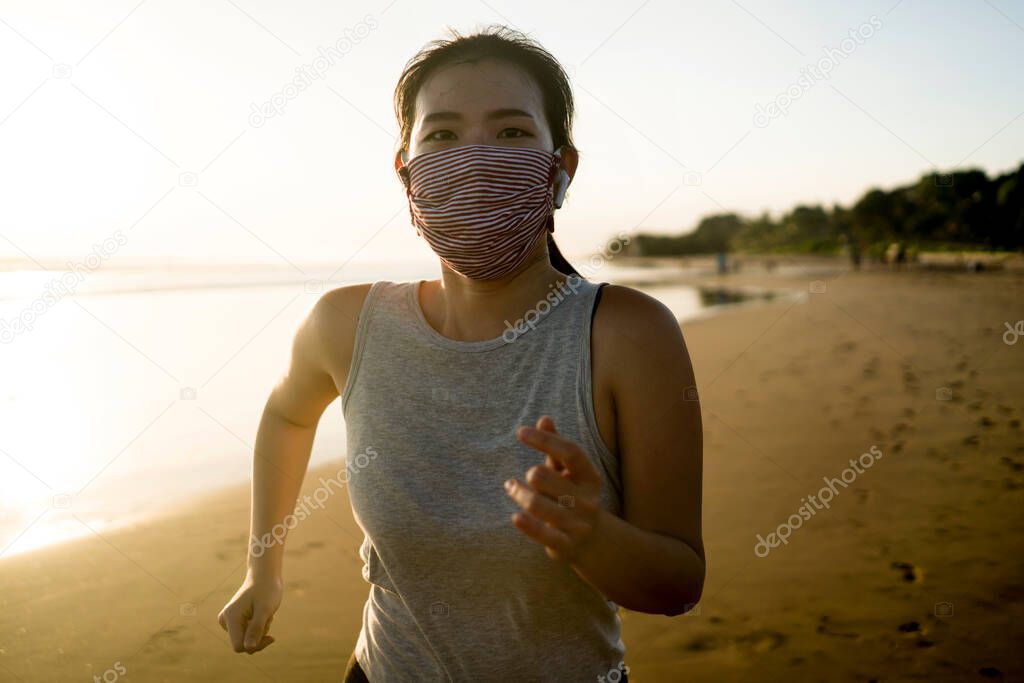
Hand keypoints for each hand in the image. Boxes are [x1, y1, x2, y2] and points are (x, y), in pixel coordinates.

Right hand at [217, 570, 281, 653]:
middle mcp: (225, 620)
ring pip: (246, 639)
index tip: (271, 637)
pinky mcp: (233, 620)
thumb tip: (248, 648)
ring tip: (264, 614)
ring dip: (259, 631)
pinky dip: (257, 627)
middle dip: (259, 636)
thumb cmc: (267, 590)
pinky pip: (246, 633)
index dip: (255, 646)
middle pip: (242, 644)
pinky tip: (260, 614)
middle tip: (268, 620)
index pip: (239, 646)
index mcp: (230, 617)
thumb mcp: (265, 610)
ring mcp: (228, 620)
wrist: (264, 576)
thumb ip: (256, 629)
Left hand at [505, 415, 603, 562]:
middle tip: (521, 477)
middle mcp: (588, 500)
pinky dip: (527, 524)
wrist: (592, 541)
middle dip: (530, 474)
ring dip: (519, 494)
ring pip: (538, 504)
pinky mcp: (566, 545)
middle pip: (546, 477)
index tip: (520, 432)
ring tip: (510, 487)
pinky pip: (543, 533)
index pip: (570, 452)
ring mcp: (578, 524)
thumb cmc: (573, 496)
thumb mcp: (568, 472)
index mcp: (590, 478)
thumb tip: (544, 419)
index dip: (545, 440)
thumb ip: (556, 447)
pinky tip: (515, 516)